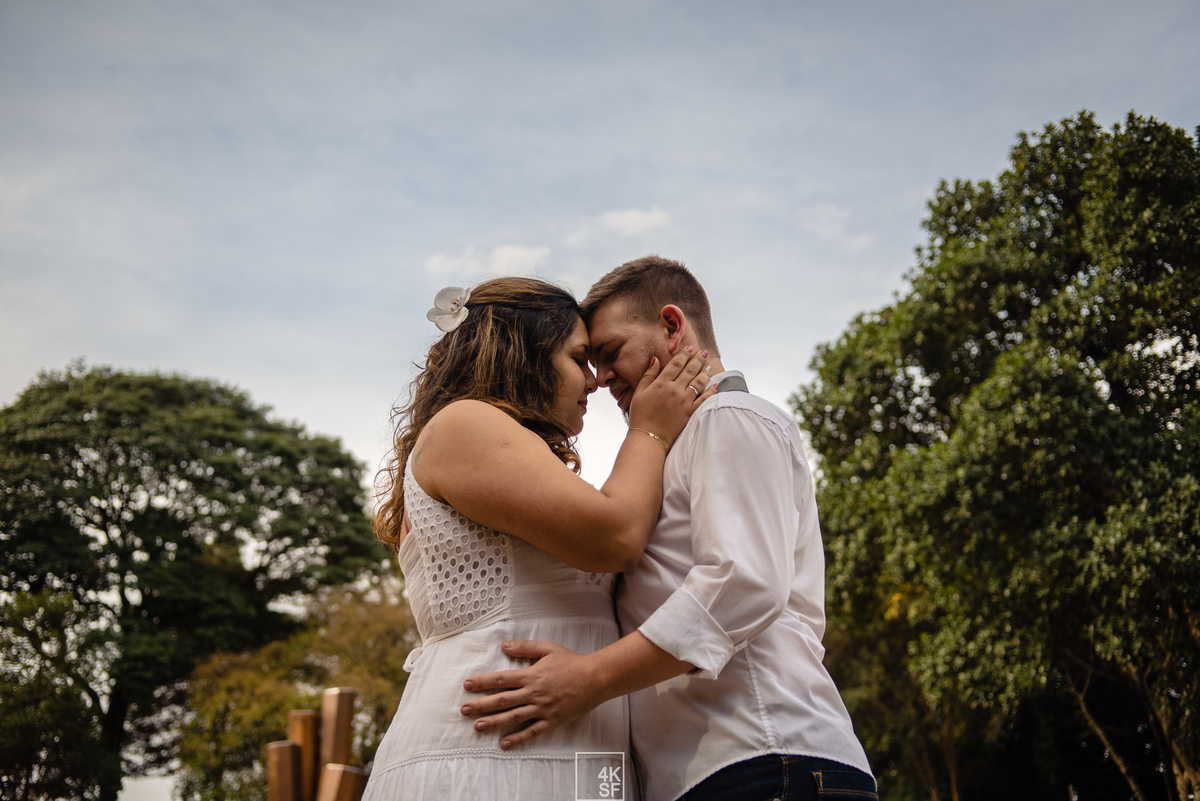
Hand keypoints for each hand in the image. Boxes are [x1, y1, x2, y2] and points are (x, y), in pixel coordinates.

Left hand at [459, 640, 603, 748]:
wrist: (595, 679)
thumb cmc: (572, 662)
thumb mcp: (548, 648)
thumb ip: (525, 647)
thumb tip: (503, 646)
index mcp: (531, 675)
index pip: (501, 679)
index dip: (483, 682)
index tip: (467, 685)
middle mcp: (533, 693)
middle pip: (502, 701)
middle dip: (481, 705)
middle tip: (463, 710)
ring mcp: (542, 709)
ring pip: (513, 717)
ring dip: (493, 722)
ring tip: (477, 727)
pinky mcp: (552, 720)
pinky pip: (532, 731)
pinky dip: (518, 738)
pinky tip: (504, 743)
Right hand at [627, 348, 716, 444]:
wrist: (648, 437)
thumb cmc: (640, 415)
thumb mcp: (639, 393)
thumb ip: (648, 375)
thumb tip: (655, 359)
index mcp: (661, 383)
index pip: (676, 364)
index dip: (684, 354)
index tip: (690, 348)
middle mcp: (675, 390)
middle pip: (689, 370)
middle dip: (698, 359)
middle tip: (704, 352)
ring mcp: (684, 401)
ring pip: (698, 382)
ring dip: (705, 372)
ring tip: (709, 366)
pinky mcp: (690, 413)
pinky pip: (704, 400)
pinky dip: (711, 391)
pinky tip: (716, 385)